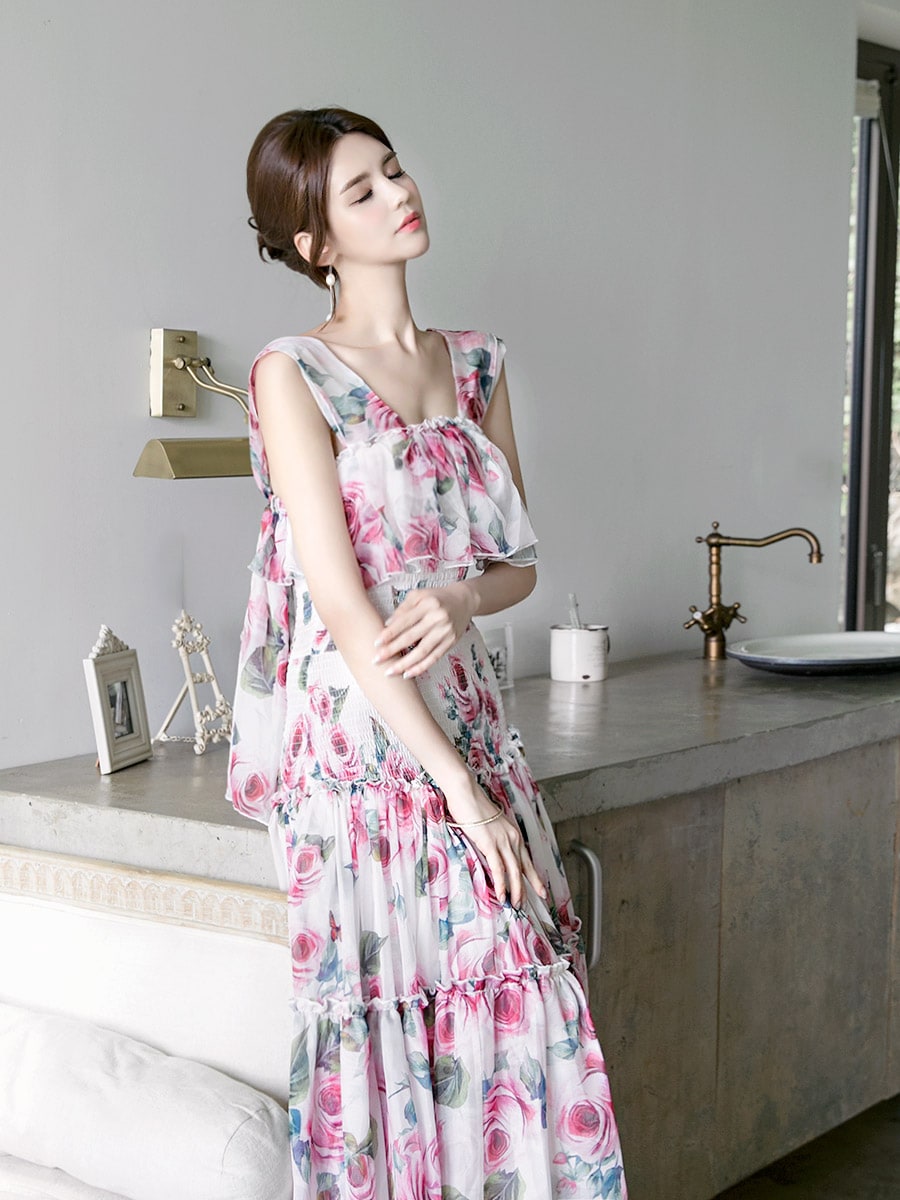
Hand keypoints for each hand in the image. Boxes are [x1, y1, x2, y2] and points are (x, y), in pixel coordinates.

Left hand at [373, 582, 476, 677]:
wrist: (464, 600)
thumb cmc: (436, 598)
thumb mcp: (419, 595)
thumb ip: (402, 609)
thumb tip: (386, 626)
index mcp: (427, 604)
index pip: (404, 621)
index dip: (389, 633)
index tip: (376, 643)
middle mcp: (438, 618)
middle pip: (411, 637)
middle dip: (392, 650)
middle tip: (376, 660)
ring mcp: (446, 631)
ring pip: (422, 651)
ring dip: (404, 664)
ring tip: (390, 672)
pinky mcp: (451, 642)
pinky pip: (434, 657)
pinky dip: (420, 667)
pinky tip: (408, 674)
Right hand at [445, 781, 546, 909]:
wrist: (466, 792)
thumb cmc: (473, 806)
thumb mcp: (489, 824)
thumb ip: (494, 837)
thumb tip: (492, 850)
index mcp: (513, 833)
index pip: (526, 859)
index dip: (534, 876)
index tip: (541, 889)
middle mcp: (512, 837)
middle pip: (523, 867)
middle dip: (529, 887)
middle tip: (531, 902)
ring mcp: (502, 841)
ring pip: (514, 871)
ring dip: (516, 890)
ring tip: (516, 904)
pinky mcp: (490, 843)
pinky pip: (499, 868)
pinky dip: (501, 883)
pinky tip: (502, 894)